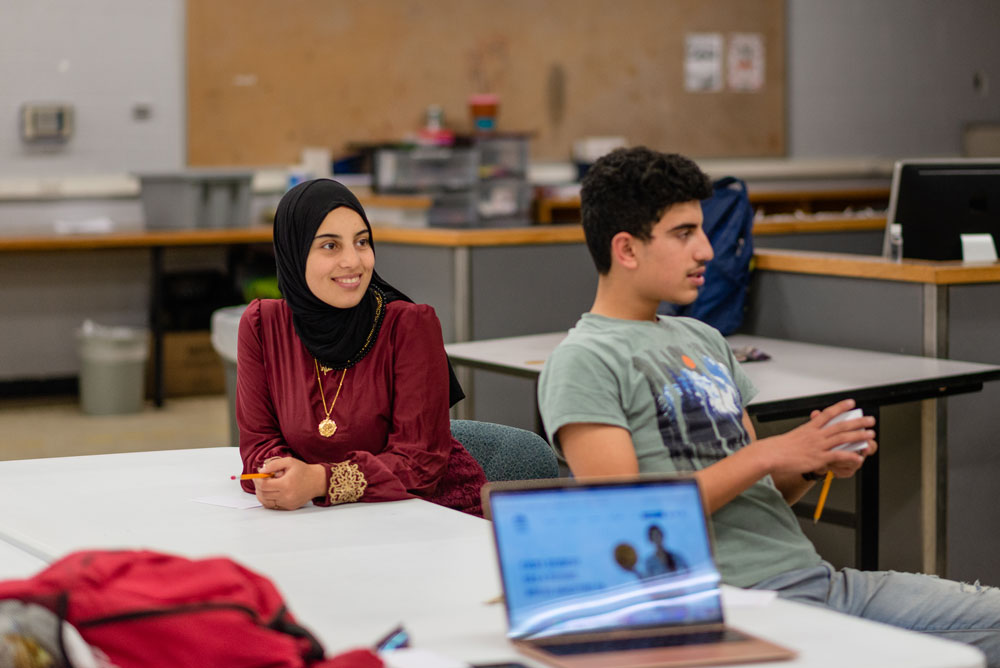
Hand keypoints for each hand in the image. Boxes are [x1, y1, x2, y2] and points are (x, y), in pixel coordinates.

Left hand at [254, 457, 326, 510]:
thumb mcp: (289, 462)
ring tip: (264, 486)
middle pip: (263, 494)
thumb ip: (273, 465)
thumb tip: (261, 471)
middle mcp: (286, 496)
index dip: (257, 480)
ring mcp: (288, 503)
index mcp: (286, 484)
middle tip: (259, 480)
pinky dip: (268, 499)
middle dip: (258, 486)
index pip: (264, 486)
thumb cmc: (303, 470)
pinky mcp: (289, 507)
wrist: (317, 481)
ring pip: (266, 502)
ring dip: (261, 494)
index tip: (257, 475)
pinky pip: (273, 505)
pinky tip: (271, 492)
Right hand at [761, 399, 876, 477]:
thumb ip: (804, 435)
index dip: (840, 407)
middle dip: (857, 422)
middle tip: (869, 420)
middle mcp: (816, 435)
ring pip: (843, 438)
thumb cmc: (778, 448)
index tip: (850, 403)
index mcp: (809, 428)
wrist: (771, 454)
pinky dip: (850, 456)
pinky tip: (858, 456)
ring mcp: (818, 446)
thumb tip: (809, 434)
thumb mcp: (792, 436)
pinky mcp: (818, 458)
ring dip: (858, 435)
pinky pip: (838, 455)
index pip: (828, 414)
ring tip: (870, 434)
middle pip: (840, 425)